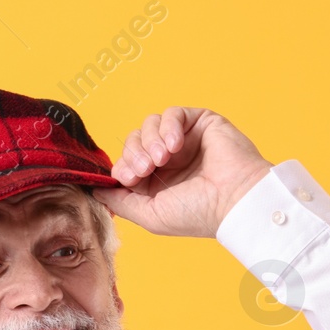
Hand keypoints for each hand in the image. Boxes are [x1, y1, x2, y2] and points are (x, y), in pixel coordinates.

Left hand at [93, 107, 272, 237]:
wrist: (235, 200)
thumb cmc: (198, 213)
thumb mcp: (149, 215)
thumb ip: (120, 202)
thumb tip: (94, 190)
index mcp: (157, 183)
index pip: (126, 163)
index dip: (122, 166)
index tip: (129, 177)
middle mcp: (169, 161)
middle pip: (134, 141)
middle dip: (133, 154)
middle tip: (145, 168)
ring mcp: (184, 141)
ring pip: (148, 125)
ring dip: (149, 141)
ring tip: (162, 159)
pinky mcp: (199, 123)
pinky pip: (172, 114)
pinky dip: (168, 127)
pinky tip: (175, 146)